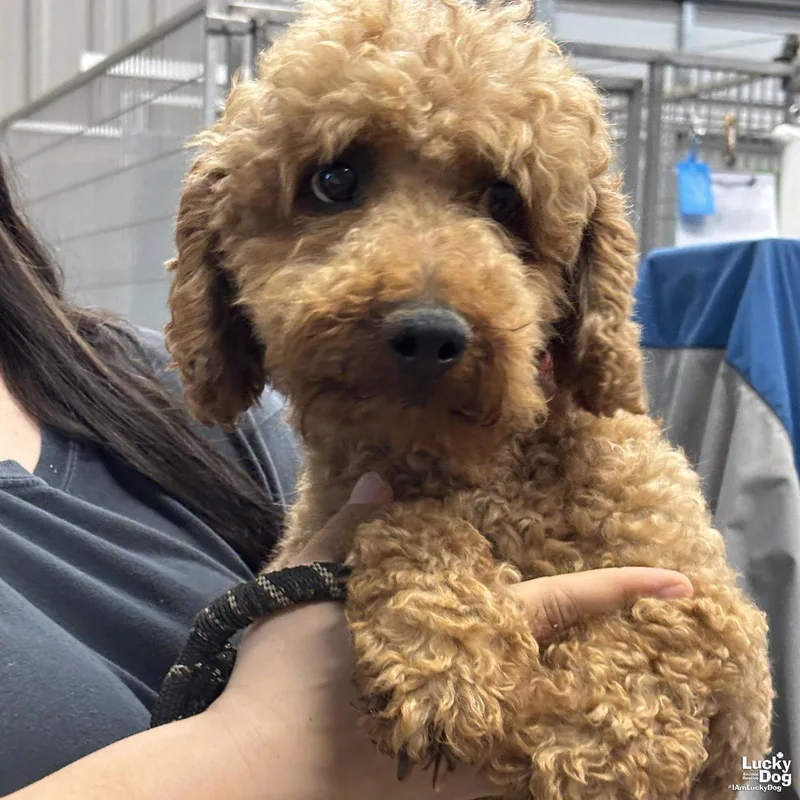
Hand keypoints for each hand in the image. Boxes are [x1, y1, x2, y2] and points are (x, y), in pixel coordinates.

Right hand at [210, 474, 693, 799]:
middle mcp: (484, 701)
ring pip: (541, 727)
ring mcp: (470, 756)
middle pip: (562, 672)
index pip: (561, 605)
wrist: (255, 777)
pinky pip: (499, 769)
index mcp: (466, 641)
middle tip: (589, 625)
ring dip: (550, 700)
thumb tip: (383, 481)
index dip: (621, 589)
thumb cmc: (282, 677)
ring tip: (533, 681)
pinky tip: (476, 724)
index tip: (678, 583)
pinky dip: (507, 746)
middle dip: (586, 649)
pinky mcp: (442, 791)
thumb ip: (353, 531)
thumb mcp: (308, 587)